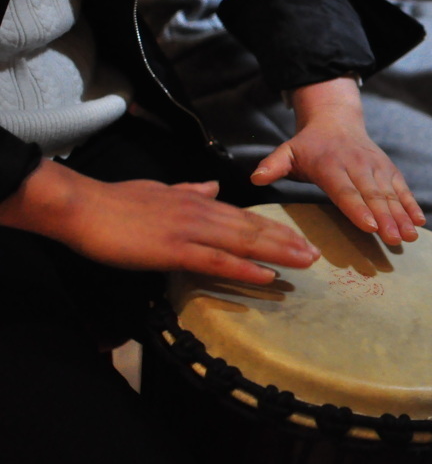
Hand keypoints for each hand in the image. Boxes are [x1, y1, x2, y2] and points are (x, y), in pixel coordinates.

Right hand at [3, 162, 320, 284]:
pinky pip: (218, 262)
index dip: (275, 228)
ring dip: (278, 254)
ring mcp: (191, 231)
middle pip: (254, 229)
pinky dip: (245, 269)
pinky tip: (267, 276)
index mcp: (199, 201)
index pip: (246, 216)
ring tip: (305, 263)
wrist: (83, 206)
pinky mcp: (175, 250)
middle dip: (288, 242)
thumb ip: (190, 190)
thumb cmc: (117, 201)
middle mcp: (202, 213)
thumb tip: (212, 187)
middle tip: (316, 254)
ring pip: (244, 243)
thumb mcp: (161, 190)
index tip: (299, 237)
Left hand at [251, 77, 424, 245]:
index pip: (345, 190)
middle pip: (372, 195)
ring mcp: (375, 167)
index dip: (358, 209)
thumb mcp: (287, 151)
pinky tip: (420, 221)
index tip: (370, 227)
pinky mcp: (388, 169)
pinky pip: (402, 188)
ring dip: (402, 215)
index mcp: (330, 165)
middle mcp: (357, 165)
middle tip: (394, 238)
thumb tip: (255, 178)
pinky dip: (412, 204)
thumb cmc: (309, 145)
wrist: (336, 120)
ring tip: (410, 235)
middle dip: (386, 218)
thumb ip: (272, 165)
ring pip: (390, 194)